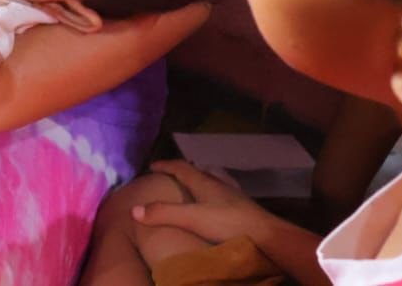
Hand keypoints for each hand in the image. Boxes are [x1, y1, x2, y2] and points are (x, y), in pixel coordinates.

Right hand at [132, 160, 276, 243]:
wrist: (267, 235)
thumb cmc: (228, 223)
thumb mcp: (192, 218)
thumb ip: (164, 213)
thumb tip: (134, 210)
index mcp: (203, 182)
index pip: (181, 167)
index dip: (165, 164)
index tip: (152, 165)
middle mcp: (217, 183)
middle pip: (197, 171)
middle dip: (182, 171)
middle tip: (170, 174)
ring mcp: (232, 195)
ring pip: (211, 181)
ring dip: (199, 180)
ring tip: (192, 186)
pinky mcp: (242, 208)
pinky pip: (222, 193)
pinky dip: (212, 193)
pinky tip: (215, 203)